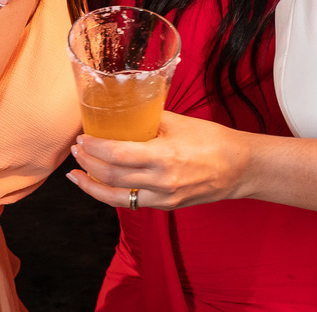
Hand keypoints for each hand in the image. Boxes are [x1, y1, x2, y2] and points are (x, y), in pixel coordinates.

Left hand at [66, 112, 247, 211]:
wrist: (240, 168)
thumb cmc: (212, 140)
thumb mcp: (178, 122)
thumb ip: (148, 118)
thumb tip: (121, 109)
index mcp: (164, 156)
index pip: (118, 154)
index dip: (95, 148)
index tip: (81, 139)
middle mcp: (162, 182)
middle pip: (112, 177)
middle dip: (88, 164)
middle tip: (75, 151)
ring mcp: (164, 198)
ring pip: (117, 198)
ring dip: (92, 186)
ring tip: (76, 175)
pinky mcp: (166, 206)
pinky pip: (132, 203)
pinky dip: (112, 194)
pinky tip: (100, 184)